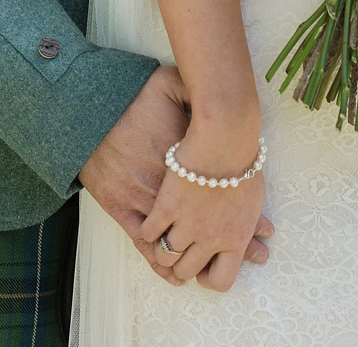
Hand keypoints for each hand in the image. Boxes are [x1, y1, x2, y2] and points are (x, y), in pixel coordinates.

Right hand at [78, 67, 272, 282]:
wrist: (90, 113)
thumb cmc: (130, 97)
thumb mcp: (170, 83)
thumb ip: (197, 89)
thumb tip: (219, 89)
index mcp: (192, 163)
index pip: (229, 198)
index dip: (251, 220)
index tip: (266, 230)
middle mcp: (174, 190)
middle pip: (209, 229)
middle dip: (233, 247)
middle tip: (254, 255)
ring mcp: (149, 203)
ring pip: (179, 245)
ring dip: (198, 260)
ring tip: (216, 268)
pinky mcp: (124, 210)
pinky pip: (146, 244)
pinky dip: (161, 262)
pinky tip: (176, 274)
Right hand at [139, 124, 266, 291]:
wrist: (225, 135)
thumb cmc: (243, 160)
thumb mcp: (255, 198)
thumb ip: (250, 223)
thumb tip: (264, 236)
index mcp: (235, 239)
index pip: (221, 281)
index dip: (210, 279)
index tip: (204, 269)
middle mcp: (211, 239)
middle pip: (188, 270)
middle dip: (182, 266)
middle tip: (180, 255)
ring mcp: (186, 224)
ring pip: (166, 255)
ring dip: (163, 250)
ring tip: (163, 241)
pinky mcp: (166, 206)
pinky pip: (149, 232)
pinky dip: (148, 230)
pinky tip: (150, 224)